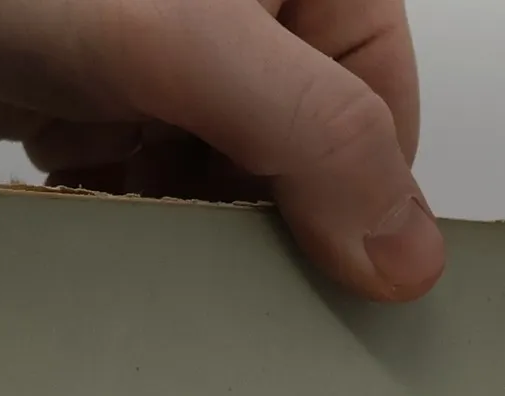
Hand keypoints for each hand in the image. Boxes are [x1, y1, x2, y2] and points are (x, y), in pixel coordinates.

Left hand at [0, 0, 445, 300]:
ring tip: (134, 211)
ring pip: (233, 188)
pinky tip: (92, 196)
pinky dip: (131, 211)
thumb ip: (318, 138)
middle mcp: (264, 18)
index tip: (292, 259)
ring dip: (185, 223)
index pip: (383, 121)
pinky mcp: (126, 100)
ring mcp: (192, 61)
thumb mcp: (196, 46)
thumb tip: (412, 263)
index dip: (348, 203)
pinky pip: (162, 187)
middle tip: (201, 246)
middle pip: (308, 165)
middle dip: (250, 216)